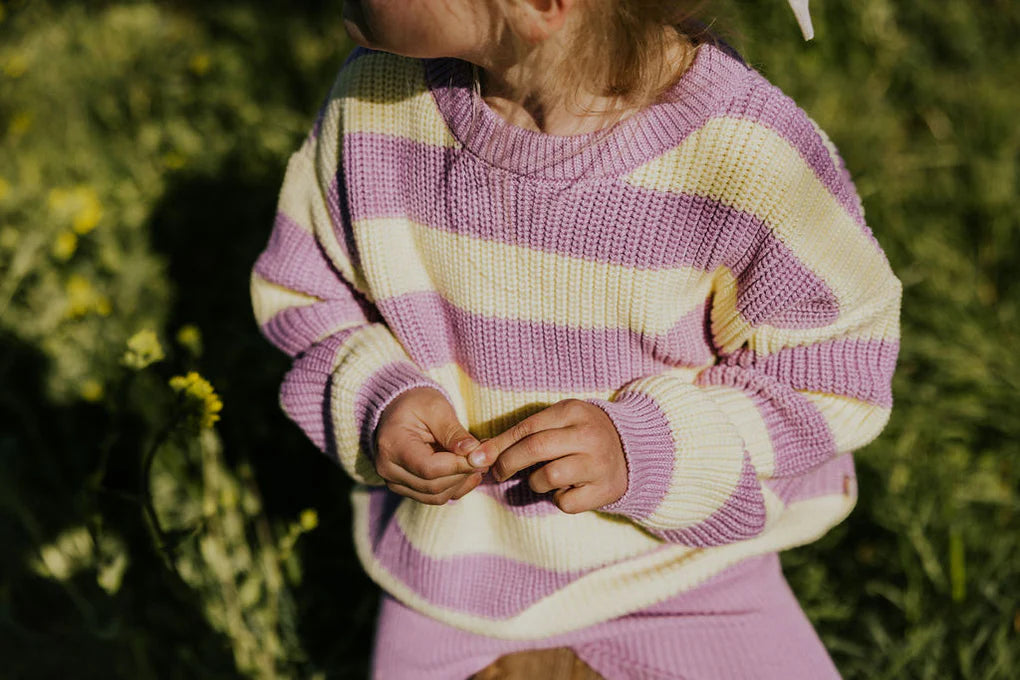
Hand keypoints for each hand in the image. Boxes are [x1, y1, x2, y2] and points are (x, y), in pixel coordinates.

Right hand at [373, 387, 484, 504]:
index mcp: (393, 445)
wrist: (398, 409)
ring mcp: (395, 482)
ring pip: (436, 496)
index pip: (429, 468)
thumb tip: (473, 452)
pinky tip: (467, 472)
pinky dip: (455, 487)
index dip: (459, 465)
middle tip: (484, 457)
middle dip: (463, 473)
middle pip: (434, 485)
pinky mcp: (405, 488)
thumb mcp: (436, 408)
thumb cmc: (416, 404)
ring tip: (476, 462)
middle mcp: (388, 469)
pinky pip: (434, 497)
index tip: (481, 455)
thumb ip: (453, 432)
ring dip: (461, 482)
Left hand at [466, 399, 627, 513]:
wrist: (633, 451)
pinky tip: (567, 489)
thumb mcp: (560, 422)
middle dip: (508, 463)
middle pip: (534, 449)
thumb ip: (526, 433)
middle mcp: (589, 435)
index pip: (527, 427)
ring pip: (547, 477)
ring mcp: (599, 463)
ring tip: (542, 478)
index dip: (499, 445)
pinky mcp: (606, 490)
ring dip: (535, 482)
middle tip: (499, 473)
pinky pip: (566, 502)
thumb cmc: (582, 435)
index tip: (479, 458)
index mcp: (574, 411)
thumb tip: (482, 452)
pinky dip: (559, 499)